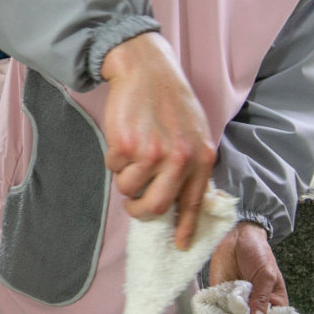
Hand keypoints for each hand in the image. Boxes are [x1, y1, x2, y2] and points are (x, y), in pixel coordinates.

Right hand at [100, 32, 215, 249]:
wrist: (146, 68)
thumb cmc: (169, 99)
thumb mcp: (194, 132)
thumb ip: (190, 163)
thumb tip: (177, 199)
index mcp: (200, 157)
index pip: (193, 202)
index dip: (185, 227)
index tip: (179, 245)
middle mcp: (180, 159)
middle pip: (155, 206)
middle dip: (140, 209)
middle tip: (134, 202)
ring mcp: (153, 154)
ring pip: (129, 189)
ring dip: (125, 177)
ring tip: (131, 153)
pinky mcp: (126, 146)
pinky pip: (113, 169)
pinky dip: (113, 158)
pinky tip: (123, 137)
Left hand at [209, 222, 287, 313]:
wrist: (237, 236)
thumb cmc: (258, 253)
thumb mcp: (266, 274)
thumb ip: (262, 297)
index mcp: (272, 301)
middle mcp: (254, 305)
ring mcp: (237, 302)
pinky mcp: (220, 295)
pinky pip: (218, 308)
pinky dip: (216, 310)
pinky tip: (215, 310)